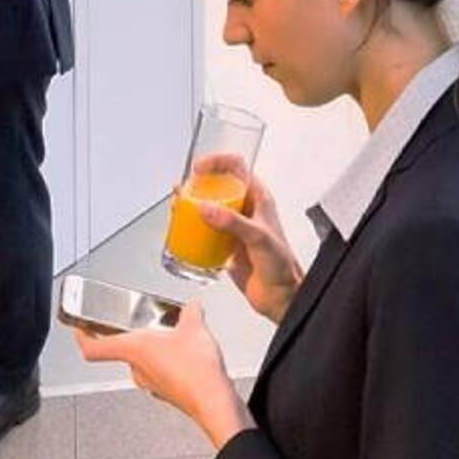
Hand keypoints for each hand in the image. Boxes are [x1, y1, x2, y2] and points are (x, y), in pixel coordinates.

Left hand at [75, 303, 251, 448]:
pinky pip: (160, 372)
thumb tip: (192, 307)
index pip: (92, 348)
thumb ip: (190, 312)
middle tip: (140, 322)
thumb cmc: (195, 372)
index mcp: (133, 350)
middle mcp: (137, 369)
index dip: (81, 336)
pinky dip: (168, 361)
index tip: (79, 327)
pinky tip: (186, 354)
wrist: (213, 401)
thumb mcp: (194, 327)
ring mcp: (151, 383)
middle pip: (121, 350)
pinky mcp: (167, 391)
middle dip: (132, 335)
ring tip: (171, 336)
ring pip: (142, 362)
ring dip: (152, 348)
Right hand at [192, 155, 303, 321]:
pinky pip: (205, 230)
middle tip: (183, 190)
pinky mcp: (225, 244)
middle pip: (218, 185)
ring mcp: (235, 227)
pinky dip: (192, 228)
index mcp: (259, 199)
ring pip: (209, 207)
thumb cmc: (282, 266)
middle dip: (198, 184)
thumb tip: (206, 209)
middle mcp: (246, 209)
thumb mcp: (259, 238)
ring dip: (192, 205)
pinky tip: (183, 231)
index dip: (217, 162)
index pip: (237, 167)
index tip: (199, 169)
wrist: (280, 296)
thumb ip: (233, 223)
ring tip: (177, 207)